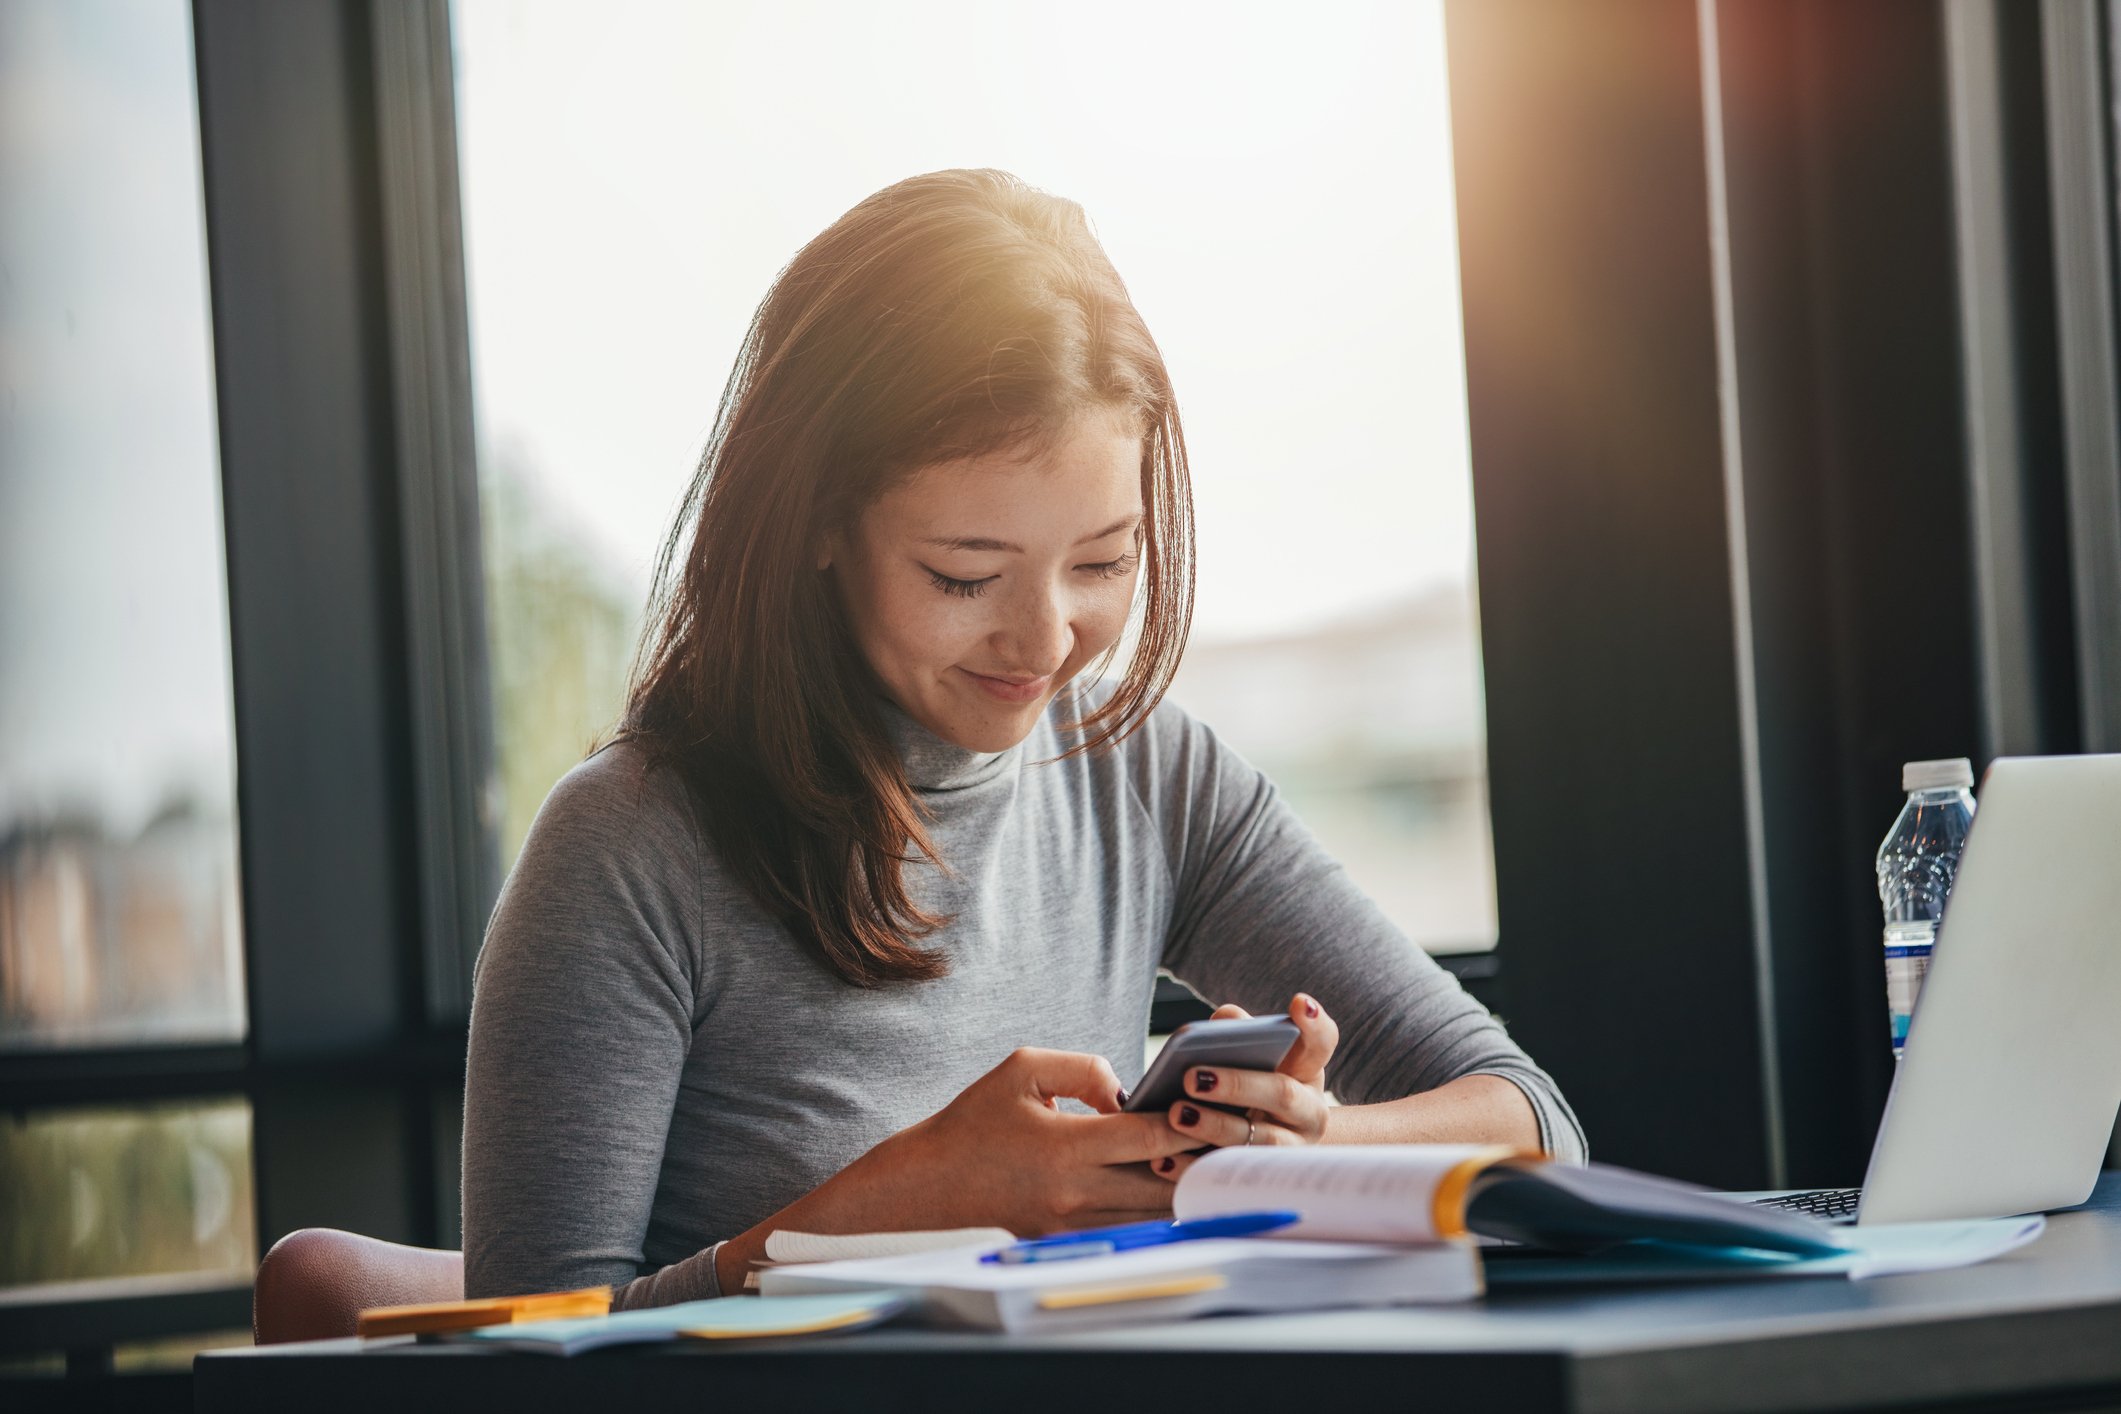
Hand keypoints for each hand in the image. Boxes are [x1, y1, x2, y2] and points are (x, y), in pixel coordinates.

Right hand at [841, 1047, 1199, 1236]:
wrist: (934, 1179)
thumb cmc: (977, 1117)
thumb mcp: (1023, 1068)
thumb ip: (1084, 1069)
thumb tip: (1128, 1091)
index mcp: (1063, 1148)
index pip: (1146, 1138)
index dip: (1188, 1124)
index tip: (1215, 1108)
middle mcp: (1072, 1192)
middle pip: (1160, 1182)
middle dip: (1198, 1161)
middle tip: (1233, 1137)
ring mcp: (1071, 1223)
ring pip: (1150, 1212)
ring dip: (1182, 1188)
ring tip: (1213, 1161)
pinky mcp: (1068, 1238)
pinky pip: (1127, 1226)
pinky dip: (1154, 1207)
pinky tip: (1172, 1185)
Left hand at [1154, 993, 1338, 1182]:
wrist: (1258, 1147)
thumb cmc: (1247, 1088)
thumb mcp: (1250, 1060)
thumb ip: (1236, 1033)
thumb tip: (1224, 1021)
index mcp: (1306, 1072)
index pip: (1321, 1043)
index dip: (1315, 1025)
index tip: (1299, 1002)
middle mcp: (1309, 1112)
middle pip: (1282, 1094)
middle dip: (1237, 1085)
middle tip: (1192, 1077)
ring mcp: (1291, 1152)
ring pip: (1259, 1141)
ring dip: (1215, 1127)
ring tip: (1175, 1114)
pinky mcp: (1262, 1183)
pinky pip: (1230, 1178)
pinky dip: (1193, 1168)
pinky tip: (1162, 1161)